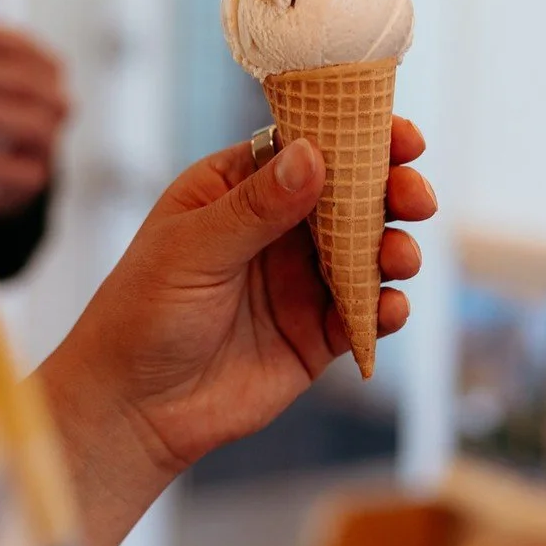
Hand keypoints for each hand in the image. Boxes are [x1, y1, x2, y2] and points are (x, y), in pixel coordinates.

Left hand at [41, 119, 435, 545]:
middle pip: (352, 194)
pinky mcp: (317, 334)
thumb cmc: (141, 314)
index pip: (308, 145)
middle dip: (393, 190)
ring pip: (369, 251)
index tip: (401, 138)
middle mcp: (278, 228)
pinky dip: (387, 307)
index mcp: (239, 187)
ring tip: (397, 259)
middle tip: (414, 198)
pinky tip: (387, 309)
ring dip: (396, 248)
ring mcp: (301, 280)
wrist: (132, 409)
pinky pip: (366, 312)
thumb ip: (256, 207)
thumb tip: (312, 155)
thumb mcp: (192, 250)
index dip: (358, 135)